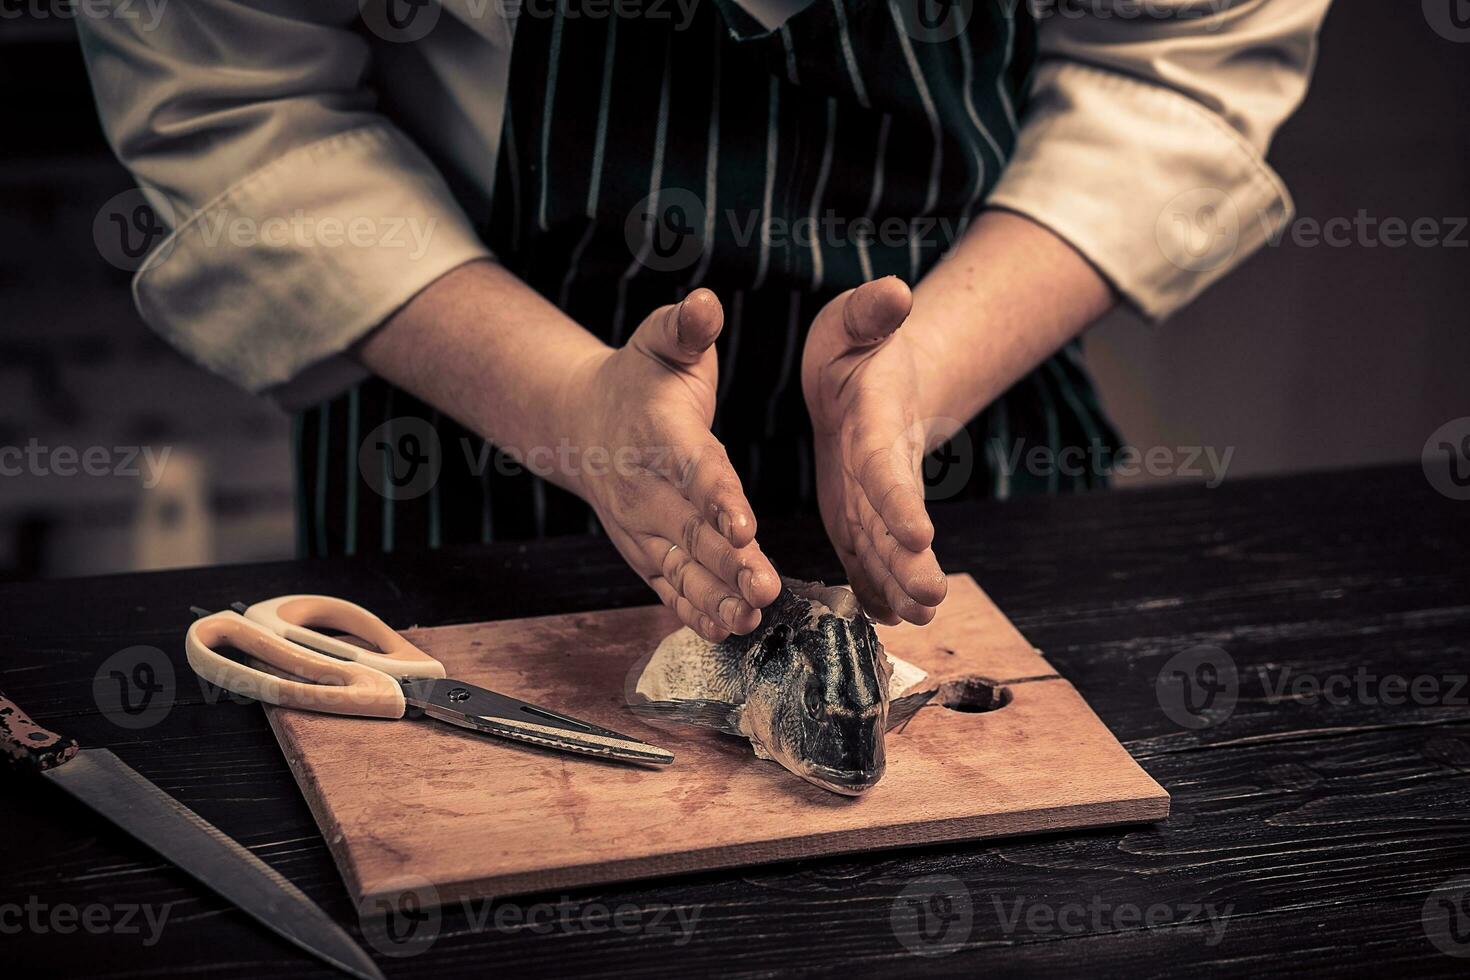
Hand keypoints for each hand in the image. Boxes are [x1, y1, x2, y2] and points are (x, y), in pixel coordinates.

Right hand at [562, 289, 780, 640]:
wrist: (582, 423)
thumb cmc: (641, 379)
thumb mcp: (661, 341)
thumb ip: (685, 327)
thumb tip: (702, 304)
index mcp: (660, 435)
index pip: (694, 469)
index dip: (717, 498)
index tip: (742, 525)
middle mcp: (648, 489)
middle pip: (693, 531)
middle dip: (730, 564)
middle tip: (765, 588)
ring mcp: (644, 528)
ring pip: (683, 568)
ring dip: (716, 597)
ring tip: (751, 619)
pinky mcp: (646, 553)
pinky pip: (670, 588)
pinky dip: (694, 612)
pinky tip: (726, 633)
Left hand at [801, 277, 947, 624]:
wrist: (869, 371)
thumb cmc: (856, 343)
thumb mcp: (854, 320)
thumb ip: (870, 312)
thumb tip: (896, 291)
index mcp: (877, 422)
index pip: (888, 465)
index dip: (902, 500)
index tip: (921, 535)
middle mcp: (881, 465)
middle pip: (897, 518)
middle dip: (912, 560)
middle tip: (931, 599)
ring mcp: (871, 494)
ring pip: (886, 543)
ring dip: (899, 580)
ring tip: (917, 618)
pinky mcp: (856, 511)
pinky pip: (866, 551)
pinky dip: (875, 583)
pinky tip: (883, 618)